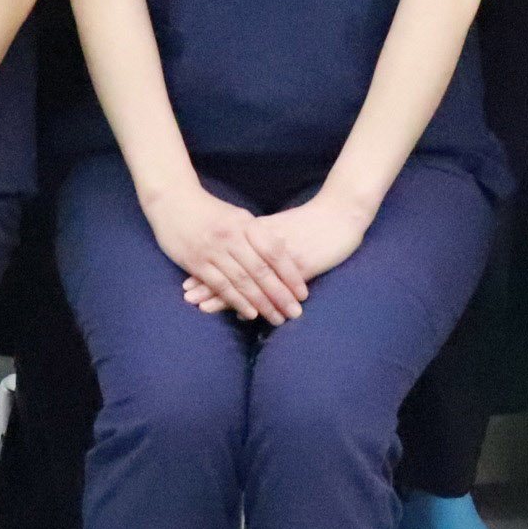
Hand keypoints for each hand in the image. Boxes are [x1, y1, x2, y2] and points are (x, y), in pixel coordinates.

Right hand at [143, 182, 305, 324]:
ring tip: (277, 318)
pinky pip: (221, 286)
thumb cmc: (208, 209)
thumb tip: (283, 249)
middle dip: (280, 294)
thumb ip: (256, 233)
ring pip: (242, 281)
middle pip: (261, 270)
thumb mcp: (236, 215)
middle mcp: (231, 236)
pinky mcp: (196, 262)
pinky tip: (250, 314)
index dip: (290, 273)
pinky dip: (237, 301)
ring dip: (261, 302)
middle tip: (295, 312)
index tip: (303, 292)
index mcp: (244, 223)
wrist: (171, 199)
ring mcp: (213, 250)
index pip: (273, 251)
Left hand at [183, 196, 367, 313]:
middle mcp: (264, 243)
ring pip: (246, 278)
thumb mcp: (280, 227)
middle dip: (207, 283)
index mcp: (259, 231)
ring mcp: (280, 255)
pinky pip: (271, 288)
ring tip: (202, 307)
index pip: (226, 253)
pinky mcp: (297, 265)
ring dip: (223, 296)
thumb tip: (240, 255)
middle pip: (231, 265)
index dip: (207, 267)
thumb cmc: (311, 223)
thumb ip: (260, 239)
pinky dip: (255, 301)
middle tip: (187, 298)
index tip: (187, 281)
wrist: (340, 214)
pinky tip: (243, 314)